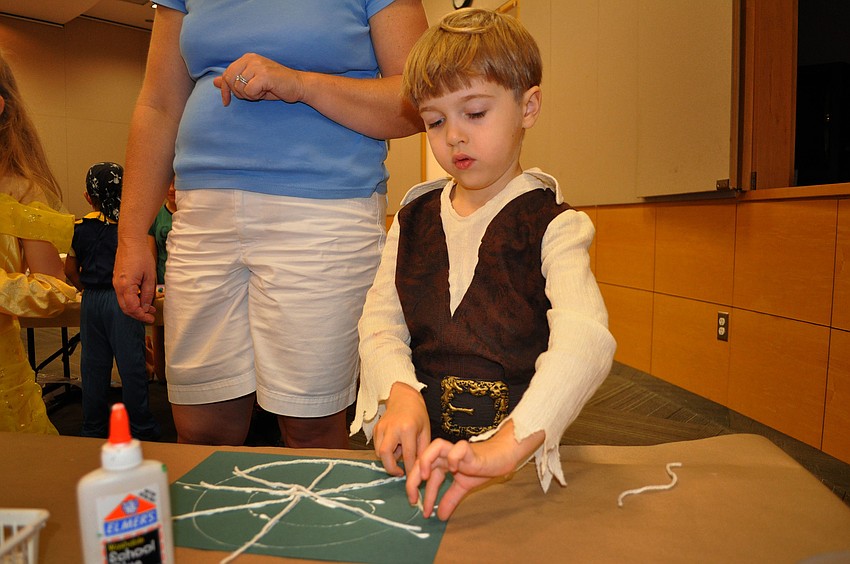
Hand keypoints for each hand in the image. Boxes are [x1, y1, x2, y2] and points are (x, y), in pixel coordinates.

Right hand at [113, 238, 156, 322]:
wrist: (131, 242)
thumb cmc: (141, 256)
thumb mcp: (150, 276)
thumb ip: (147, 293)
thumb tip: (146, 307)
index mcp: (125, 286)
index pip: (132, 308)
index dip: (142, 316)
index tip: (151, 318)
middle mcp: (117, 286)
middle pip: (125, 308)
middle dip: (138, 314)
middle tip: (150, 316)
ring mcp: (116, 283)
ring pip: (124, 303)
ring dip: (135, 308)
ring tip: (149, 308)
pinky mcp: (117, 280)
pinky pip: (123, 295)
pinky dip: (132, 300)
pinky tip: (142, 299)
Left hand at [212, 53, 304, 106]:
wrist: (298, 85)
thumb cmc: (276, 85)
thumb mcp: (252, 83)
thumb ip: (234, 81)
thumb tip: (215, 82)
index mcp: (247, 58)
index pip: (226, 74)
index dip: (225, 90)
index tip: (226, 102)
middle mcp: (250, 58)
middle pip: (230, 80)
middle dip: (238, 93)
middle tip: (252, 95)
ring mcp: (257, 65)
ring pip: (239, 87)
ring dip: (249, 95)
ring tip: (261, 92)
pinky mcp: (263, 75)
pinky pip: (249, 91)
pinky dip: (256, 96)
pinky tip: (265, 92)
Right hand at [373, 382, 429, 476]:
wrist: (403, 397)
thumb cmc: (417, 414)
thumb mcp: (425, 431)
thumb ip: (423, 450)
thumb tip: (421, 468)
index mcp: (407, 429)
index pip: (408, 455)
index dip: (410, 470)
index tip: (413, 478)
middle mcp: (392, 428)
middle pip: (385, 455)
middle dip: (391, 468)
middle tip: (400, 473)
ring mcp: (381, 428)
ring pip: (379, 452)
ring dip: (388, 459)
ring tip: (400, 453)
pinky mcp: (375, 429)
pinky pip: (377, 446)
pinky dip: (385, 451)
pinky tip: (394, 446)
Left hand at [406, 423, 543, 520]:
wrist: (501, 457)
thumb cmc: (481, 467)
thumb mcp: (463, 487)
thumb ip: (450, 499)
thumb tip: (440, 516)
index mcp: (442, 462)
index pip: (425, 475)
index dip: (419, 491)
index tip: (420, 508)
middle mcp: (446, 455)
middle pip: (423, 459)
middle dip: (414, 478)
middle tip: (413, 498)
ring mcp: (457, 451)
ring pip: (435, 446)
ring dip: (426, 460)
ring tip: (425, 477)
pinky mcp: (470, 450)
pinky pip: (458, 448)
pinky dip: (453, 457)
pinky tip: (454, 469)